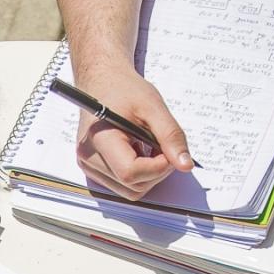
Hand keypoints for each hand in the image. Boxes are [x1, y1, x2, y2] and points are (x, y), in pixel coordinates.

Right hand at [71, 60, 194, 198]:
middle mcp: (88, 158)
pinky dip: (139, 174)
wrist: (102, 83)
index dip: (158, 167)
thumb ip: (170, 136)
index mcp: (99, 139)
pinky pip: (123, 186)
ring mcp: (88, 166)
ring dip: (149, 175)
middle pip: (132, 186)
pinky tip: (139, 152)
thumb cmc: (123, 90)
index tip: (169, 150)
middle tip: (162, 146)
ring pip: (130, 191)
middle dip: (156, 171)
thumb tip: (185, 165)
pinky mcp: (93, 169)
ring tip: (149, 148)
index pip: (131, 173)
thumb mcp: (153, 106)